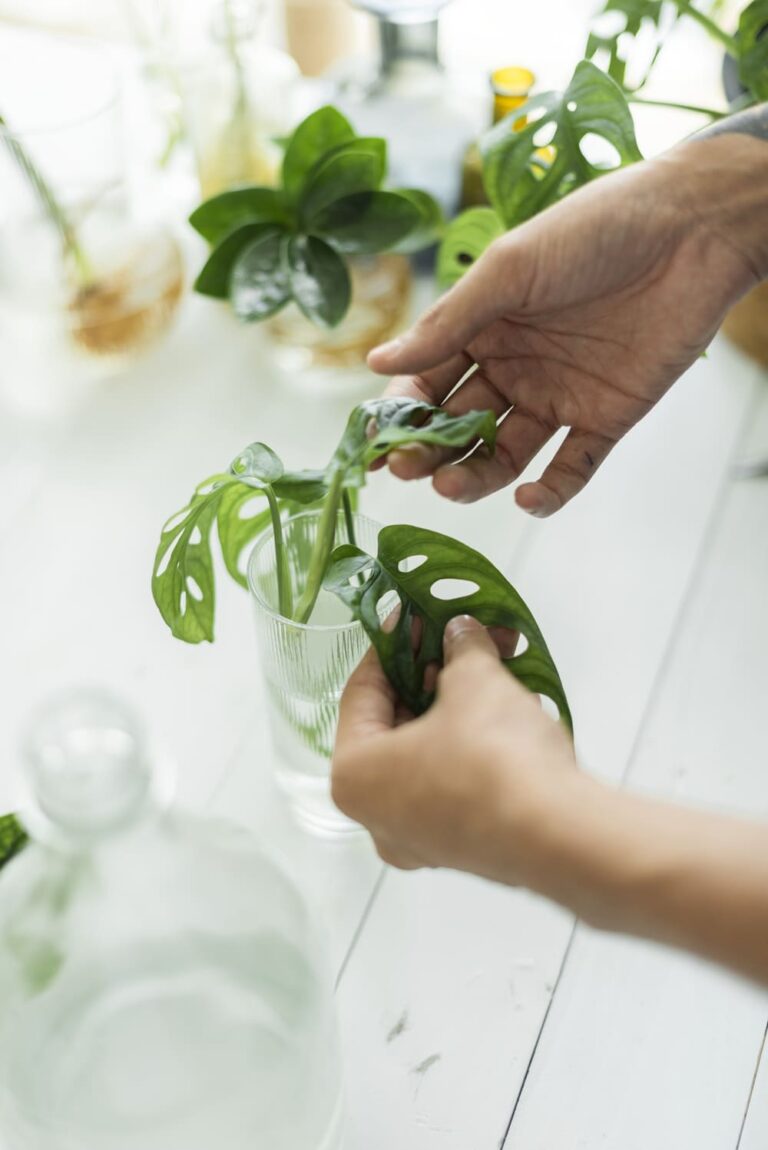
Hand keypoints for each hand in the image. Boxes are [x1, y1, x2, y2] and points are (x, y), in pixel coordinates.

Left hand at [332, 615, 576, 879]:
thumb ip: (460, 649)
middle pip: (397, 724)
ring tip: (497, 667)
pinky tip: (513, 711)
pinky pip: (459, 783)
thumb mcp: (474, 680)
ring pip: (432, 753)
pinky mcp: (465, 849)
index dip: (394, 646)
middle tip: (463, 639)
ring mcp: (421, 839)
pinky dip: (478, 745)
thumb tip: (461, 632)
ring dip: (462, 706)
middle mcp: (376, 817)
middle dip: (436, 675)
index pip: (362, 692)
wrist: (558, 836)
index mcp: (353, 776)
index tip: (418, 616)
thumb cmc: (493, 754)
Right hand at [368, 139, 759, 515]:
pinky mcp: (605, 419)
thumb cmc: (593, 230)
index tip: (373, 443)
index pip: (427, 382)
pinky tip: (527, 498)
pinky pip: (571, 469)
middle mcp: (514, 367)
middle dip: (429, 451)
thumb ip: (448, 323)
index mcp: (483, 329)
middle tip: (407, 468)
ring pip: (504, 454)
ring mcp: (557, 396)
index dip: (400, 413)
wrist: (690, 230)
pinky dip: (550, 492)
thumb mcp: (510, 270)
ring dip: (475, 475)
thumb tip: (376, 362)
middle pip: (459, 425)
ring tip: (451, 487)